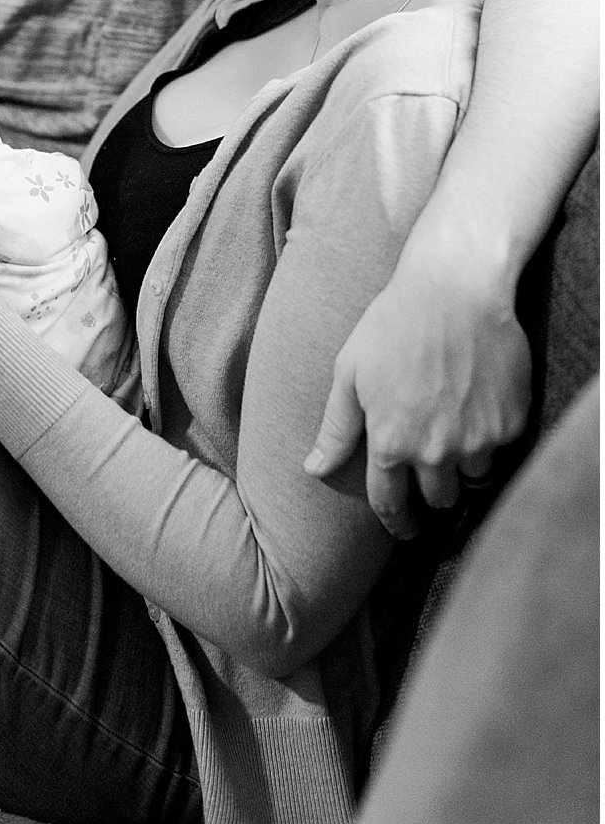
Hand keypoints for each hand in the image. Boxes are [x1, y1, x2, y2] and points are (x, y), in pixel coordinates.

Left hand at [304, 261, 530, 538]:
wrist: (455, 293)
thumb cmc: (392, 327)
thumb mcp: (349, 374)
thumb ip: (336, 429)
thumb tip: (314, 470)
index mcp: (390, 442)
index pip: (390, 503)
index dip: (396, 521)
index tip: (403, 530)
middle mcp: (436, 451)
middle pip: (437, 499)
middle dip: (430, 494)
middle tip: (429, 480)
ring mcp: (477, 441)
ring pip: (472, 481)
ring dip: (462, 469)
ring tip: (454, 440)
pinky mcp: (511, 425)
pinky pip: (499, 451)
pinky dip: (488, 441)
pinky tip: (477, 412)